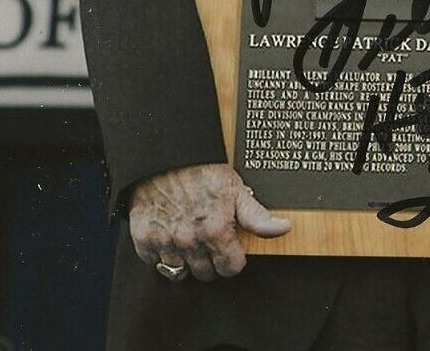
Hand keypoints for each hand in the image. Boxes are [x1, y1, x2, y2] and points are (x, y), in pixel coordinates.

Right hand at [128, 163, 291, 280]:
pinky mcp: (144, 238)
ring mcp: (165, 242)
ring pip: (179, 273)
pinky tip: (170, 239)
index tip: (232, 249)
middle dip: (212, 262)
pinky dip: (162, 255)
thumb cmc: (203, 169)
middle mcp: (190, 241)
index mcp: (216, 231)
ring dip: (187, 262)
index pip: (231, 269)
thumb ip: (258, 216)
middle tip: (212, 244)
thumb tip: (285, 228)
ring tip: (192, 244)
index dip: (234, 259)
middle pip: (206, 274)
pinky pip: (154, 263)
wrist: (166, 155)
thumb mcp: (237, 189)